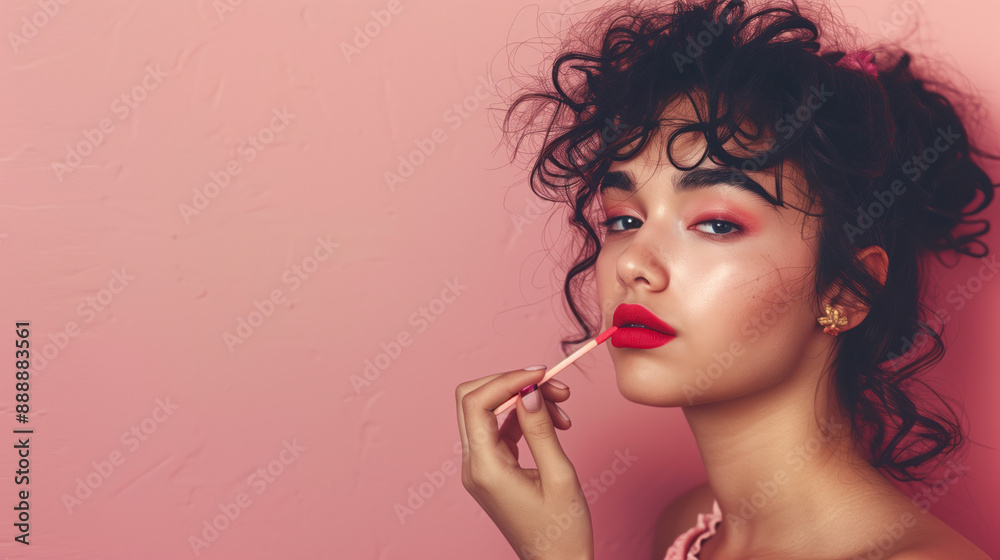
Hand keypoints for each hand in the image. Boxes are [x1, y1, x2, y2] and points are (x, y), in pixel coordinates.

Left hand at [455, 367, 593, 559]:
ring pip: (490, 410)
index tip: (543, 374)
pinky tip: (555, 423)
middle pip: (474, 400)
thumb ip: (541, 429)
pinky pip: (501, 427)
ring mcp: (480, 467)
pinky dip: (526, 417)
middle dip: (514, 384)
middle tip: (555, 388)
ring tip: (563, 409)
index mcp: (485, 468)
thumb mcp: (560, 476)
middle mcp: (474, 465)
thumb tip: (529, 391)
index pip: (476, 403)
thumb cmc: (562, 531)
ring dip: (524, 400)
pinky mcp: (492, 468)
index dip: (506, 379)